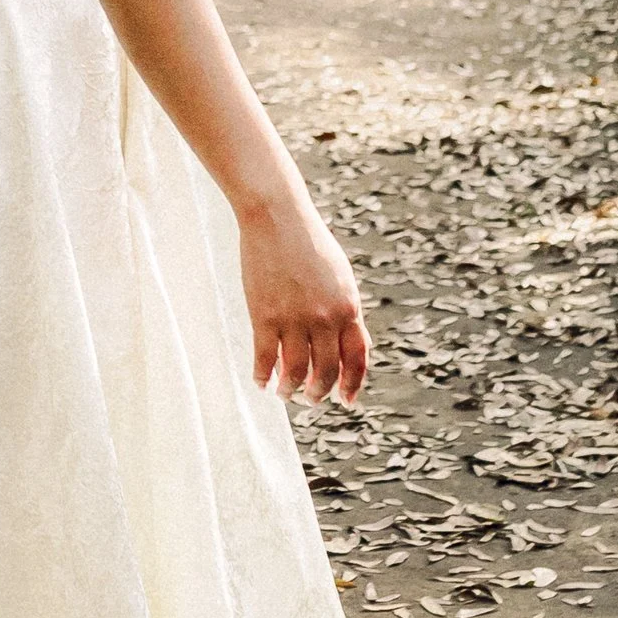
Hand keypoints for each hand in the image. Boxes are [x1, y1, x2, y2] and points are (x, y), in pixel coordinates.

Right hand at [236, 196, 368, 402]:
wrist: (278, 218)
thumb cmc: (309, 245)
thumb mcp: (340, 277)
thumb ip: (345, 311)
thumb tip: (345, 346)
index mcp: (348, 307)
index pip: (357, 358)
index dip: (353, 384)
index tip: (347, 400)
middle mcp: (325, 318)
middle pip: (327, 372)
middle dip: (319, 393)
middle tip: (311, 399)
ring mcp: (294, 318)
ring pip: (296, 372)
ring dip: (291, 390)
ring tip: (285, 394)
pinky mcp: (264, 316)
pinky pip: (265, 359)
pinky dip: (263, 376)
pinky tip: (261, 382)